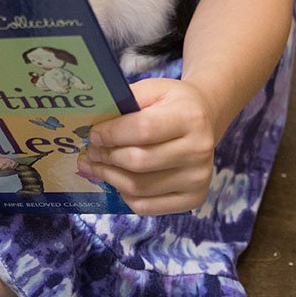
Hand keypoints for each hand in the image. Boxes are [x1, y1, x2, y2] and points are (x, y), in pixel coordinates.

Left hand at [85, 77, 216, 214]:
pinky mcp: (193, 200)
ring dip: (110, 176)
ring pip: (139, 187)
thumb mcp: (153, 90)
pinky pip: (146, 206)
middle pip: (139, 162)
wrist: (204, 120)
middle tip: (91, 151)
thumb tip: (94, 125)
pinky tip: (116, 179)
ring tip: (96, 165)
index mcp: (190, 117)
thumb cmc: (172, 103)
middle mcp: (199, 150)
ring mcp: (198, 179)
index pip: (143, 129)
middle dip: (107, 157)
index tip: (93, 134)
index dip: (112, 134)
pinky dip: (124, 194)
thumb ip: (126, 103)